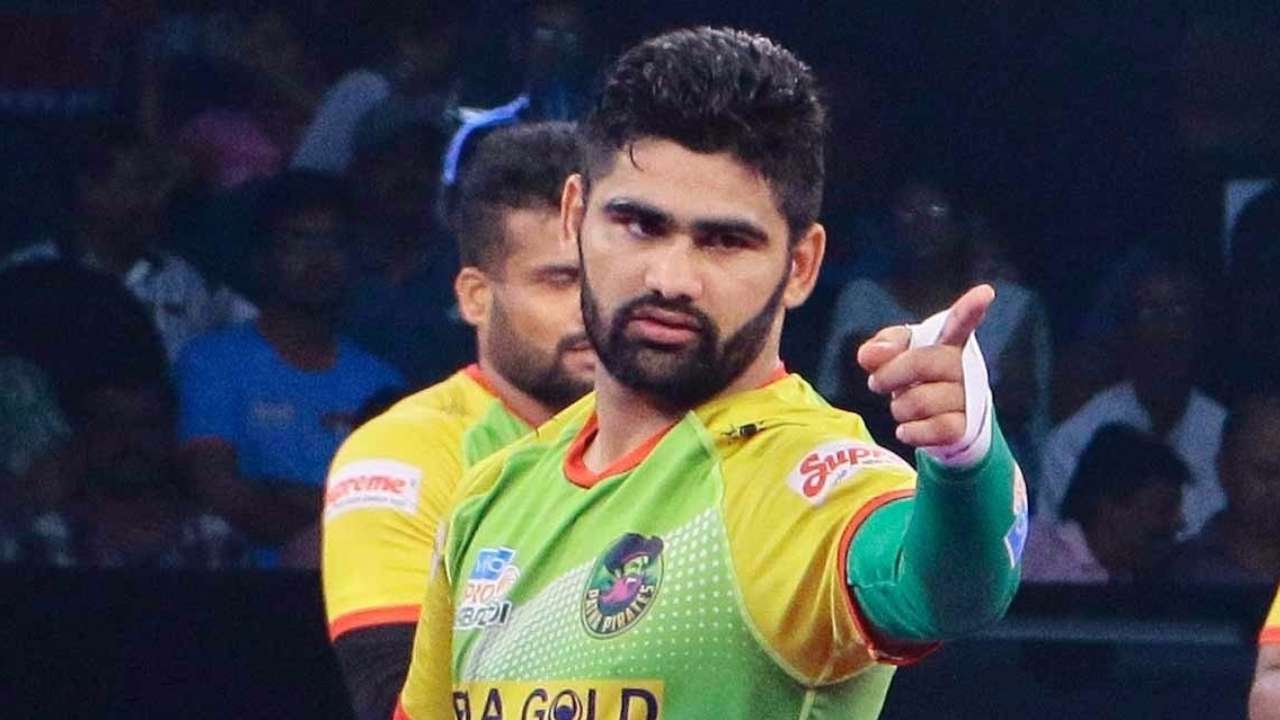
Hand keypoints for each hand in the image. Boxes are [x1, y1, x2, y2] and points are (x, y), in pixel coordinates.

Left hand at [856, 285, 994, 448]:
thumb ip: (882, 347)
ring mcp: (967, 398)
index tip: (985, 292)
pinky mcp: (963, 427)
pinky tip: (906, 430)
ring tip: (902, 407)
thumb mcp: (896, 355)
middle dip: (890, 375)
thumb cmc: (915, 378)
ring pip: (921, 401)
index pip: (959, 322)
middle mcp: (962, 367)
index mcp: (947, 342)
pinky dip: (911, 432)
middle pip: (922, 363)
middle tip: (876, 383)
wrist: (937, 421)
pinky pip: (935, 429)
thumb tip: (870, 355)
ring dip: (898, 408)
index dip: (970, 308)